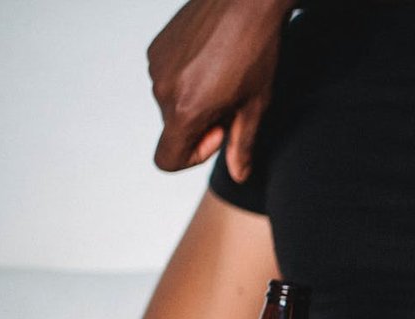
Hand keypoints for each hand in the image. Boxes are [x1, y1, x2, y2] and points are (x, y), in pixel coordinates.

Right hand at [147, 0, 289, 179]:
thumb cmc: (258, 50)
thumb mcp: (256, 105)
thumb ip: (243, 145)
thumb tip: (239, 175)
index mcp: (186, 110)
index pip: (166, 160)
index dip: (194, 157)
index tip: (220, 134)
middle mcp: (162, 89)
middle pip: (174, 129)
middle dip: (201, 125)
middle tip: (232, 100)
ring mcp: (156, 66)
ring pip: (171, 103)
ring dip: (195, 100)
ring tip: (225, 76)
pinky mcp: (156, 47)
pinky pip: (167, 78)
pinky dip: (187, 79)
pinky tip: (213, 61)